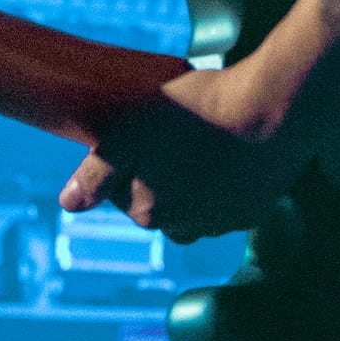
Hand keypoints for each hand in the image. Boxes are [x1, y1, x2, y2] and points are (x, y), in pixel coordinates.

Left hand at [58, 61, 309, 242]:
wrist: (272, 111)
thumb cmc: (197, 115)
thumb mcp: (131, 133)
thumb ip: (96, 173)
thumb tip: (67, 204)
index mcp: (148, 212)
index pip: (123, 192)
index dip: (130, 158)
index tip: (145, 130)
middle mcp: (185, 229)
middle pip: (159, 200)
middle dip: (161, 172)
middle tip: (174, 130)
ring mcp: (223, 223)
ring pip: (195, 204)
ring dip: (194, 180)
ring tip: (205, 138)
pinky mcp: (255, 210)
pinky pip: (231, 199)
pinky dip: (228, 180)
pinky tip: (233, 148)